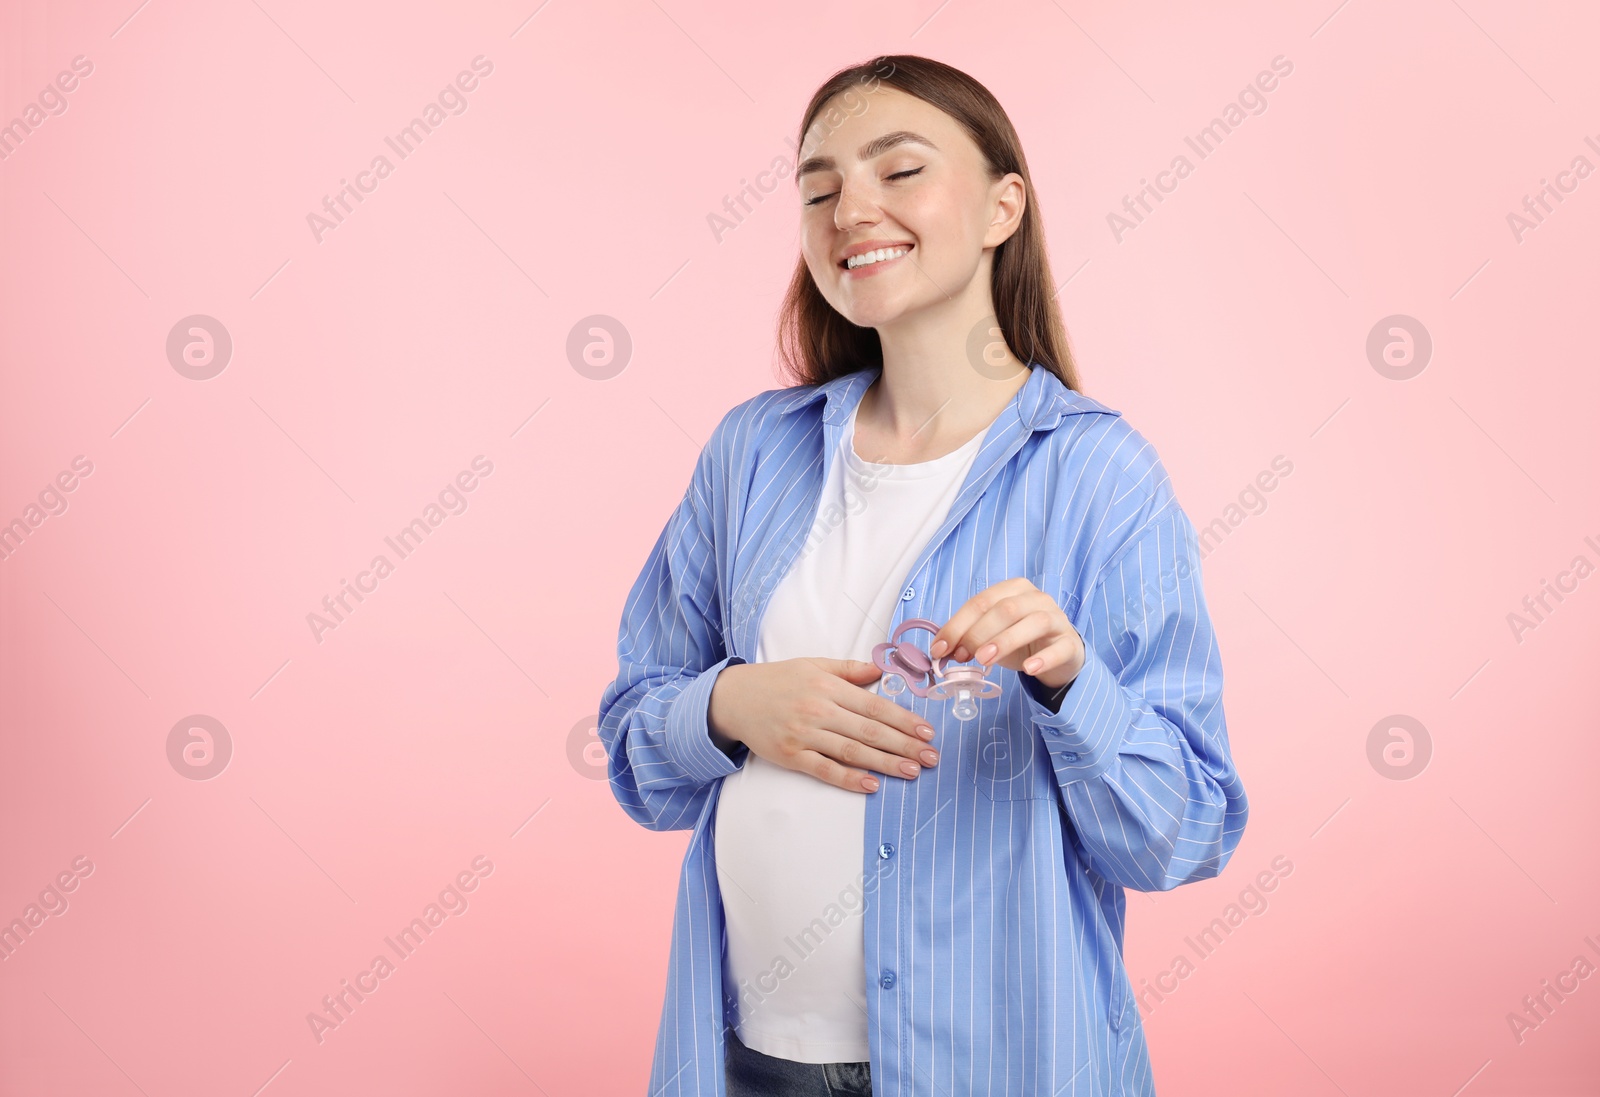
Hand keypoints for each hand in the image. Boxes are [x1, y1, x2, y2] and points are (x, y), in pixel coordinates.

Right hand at [706, 657, 940, 792]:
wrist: (734, 698)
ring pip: (852, 751)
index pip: (875, 706)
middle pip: (869, 731)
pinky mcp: (791, 756)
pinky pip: (824, 769)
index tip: (927, 731)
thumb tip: (883, 670)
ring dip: (885, 763)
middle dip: (905, 745)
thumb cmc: (778, 680)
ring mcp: (804, 734)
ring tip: (912, 771)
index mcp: (828, 685)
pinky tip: (871, 785)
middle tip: (931, 757)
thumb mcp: (814, 665)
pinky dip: (848, 778)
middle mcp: (819, 709)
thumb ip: (850, 670)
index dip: (904, 720)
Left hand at [928, 579, 1085, 691]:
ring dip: (1005, 641)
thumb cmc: (1021, 640)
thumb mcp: (992, 634)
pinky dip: (1043, 658)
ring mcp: (1057, 619)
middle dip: (978, 633)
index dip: (957, 625)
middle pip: (1005, 609)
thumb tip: (941, 649)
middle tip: (962, 656)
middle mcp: (1036, 598)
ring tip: (984, 660)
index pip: (981, 601)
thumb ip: (969, 636)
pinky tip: (1028, 668)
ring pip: (1033, 623)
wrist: (1060, 653)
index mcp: (1013, 589)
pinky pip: (1058, 648)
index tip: (940, 648)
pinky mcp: (1070, 642)